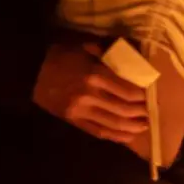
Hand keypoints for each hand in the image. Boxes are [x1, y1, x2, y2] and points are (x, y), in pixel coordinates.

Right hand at [33, 37, 148, 143]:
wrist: (31, 71)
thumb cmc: (61, 55)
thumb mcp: (87, 47)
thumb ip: (110, 55)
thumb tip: (133, 62)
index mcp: (95, 75)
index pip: (127, 90)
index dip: (142, 95)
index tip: (153, 95)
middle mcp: (90, 96)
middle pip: (123, 109)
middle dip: (141, 112)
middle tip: (152, 112)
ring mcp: (80, 111)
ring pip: (112, 124)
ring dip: (132, 127)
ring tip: (145, 126)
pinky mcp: (73, 121)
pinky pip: (97, 131)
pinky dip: (114, 136)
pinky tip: (127, 136)